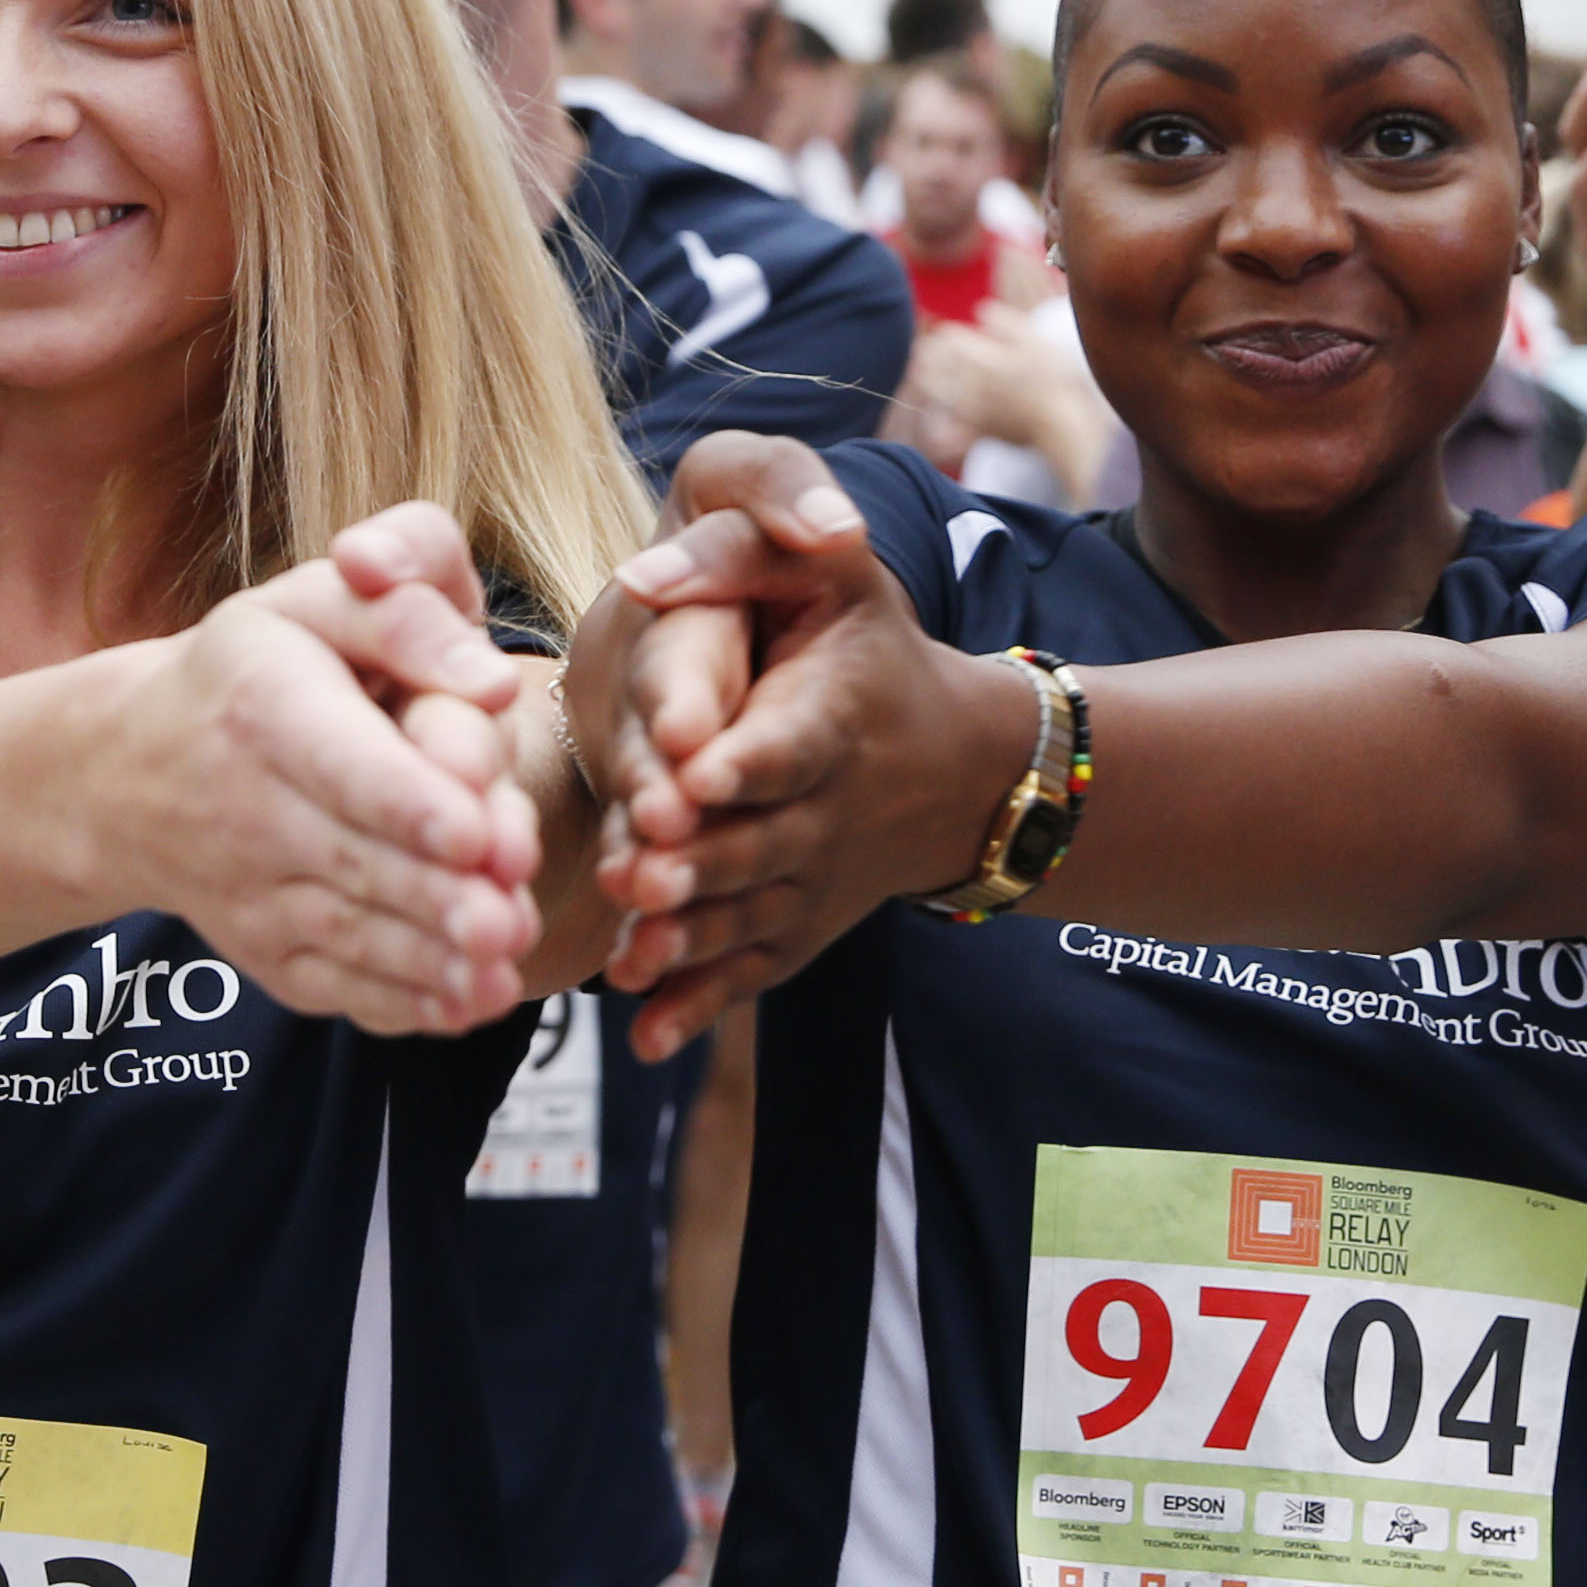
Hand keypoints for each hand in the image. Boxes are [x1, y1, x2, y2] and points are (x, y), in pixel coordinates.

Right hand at [121, 502, 542, 1037]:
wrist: (134, 768)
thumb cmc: (261, 665)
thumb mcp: (318, 603)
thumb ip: (408, 615)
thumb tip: (493, 682)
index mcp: (264, 705)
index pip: (344, 763)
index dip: (410, 801)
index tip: (476, 831)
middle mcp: (247, 807)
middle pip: (356, 861)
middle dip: (437, 899)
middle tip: (510, 922)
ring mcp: (251, 891)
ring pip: (350, 936)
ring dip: (429, 965)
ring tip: (502, 976)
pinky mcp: (265, 952)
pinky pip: (334, 988)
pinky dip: (401, 1005)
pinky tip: (466, 1005)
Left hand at [572, 438, 1028, 1052]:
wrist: (955, 761)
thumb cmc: (859, 638)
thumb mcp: (826, 568)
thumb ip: (740, 548)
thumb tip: (642, 577)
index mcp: (833, 710)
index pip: (791, 741)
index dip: (744, 760)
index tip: (692, 774)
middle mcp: (831, 804)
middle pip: (762, 841)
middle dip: (700, 862)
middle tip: (636, 876)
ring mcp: (816, 875)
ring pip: (751, 914)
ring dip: (691, 940)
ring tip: (631, 958)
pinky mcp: (797, 926)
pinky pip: (753, 971)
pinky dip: (703, 1005)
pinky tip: (650, 1037)